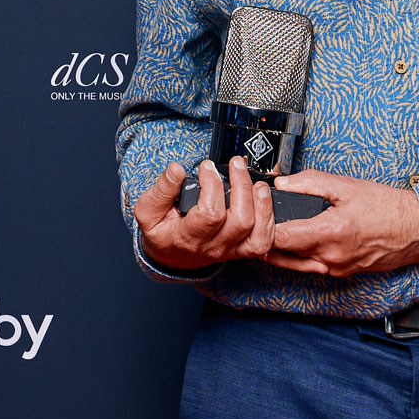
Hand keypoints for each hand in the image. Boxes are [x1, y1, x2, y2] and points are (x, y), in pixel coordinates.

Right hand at [133, 157, 275, 270]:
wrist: (171, 255)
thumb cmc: (162, 231)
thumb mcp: (148, 211)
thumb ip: (160, 190)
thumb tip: (176, 169)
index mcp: (189, 237)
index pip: (211, 214)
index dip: (213, 186)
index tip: (207, 166)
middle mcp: (214, 246)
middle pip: (241, 221)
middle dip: (243, 187)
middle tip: (236, 164)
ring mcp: (231, 249)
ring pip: (258, 234)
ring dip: (263, 204)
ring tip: (257, 182)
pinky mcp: (242, 248)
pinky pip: (264, 240)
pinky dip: (270, 220)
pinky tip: (264, 199)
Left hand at [267, 171, 418, 277]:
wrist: (415, 230)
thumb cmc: (387, 207)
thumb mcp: (347, 185)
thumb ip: (311, 182)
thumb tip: (282, 183)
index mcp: (330, 233)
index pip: (281, 238)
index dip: (264, 225)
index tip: (260, 211)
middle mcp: (330, 257)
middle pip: (282, 254)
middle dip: (267, 237)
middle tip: (261, 220)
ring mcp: (335, 269)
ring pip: (294, 264)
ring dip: (280, 250)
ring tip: (275, 230)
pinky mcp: (341, 273)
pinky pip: (311, 267)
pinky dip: (299, 255)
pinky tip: (299, 239)